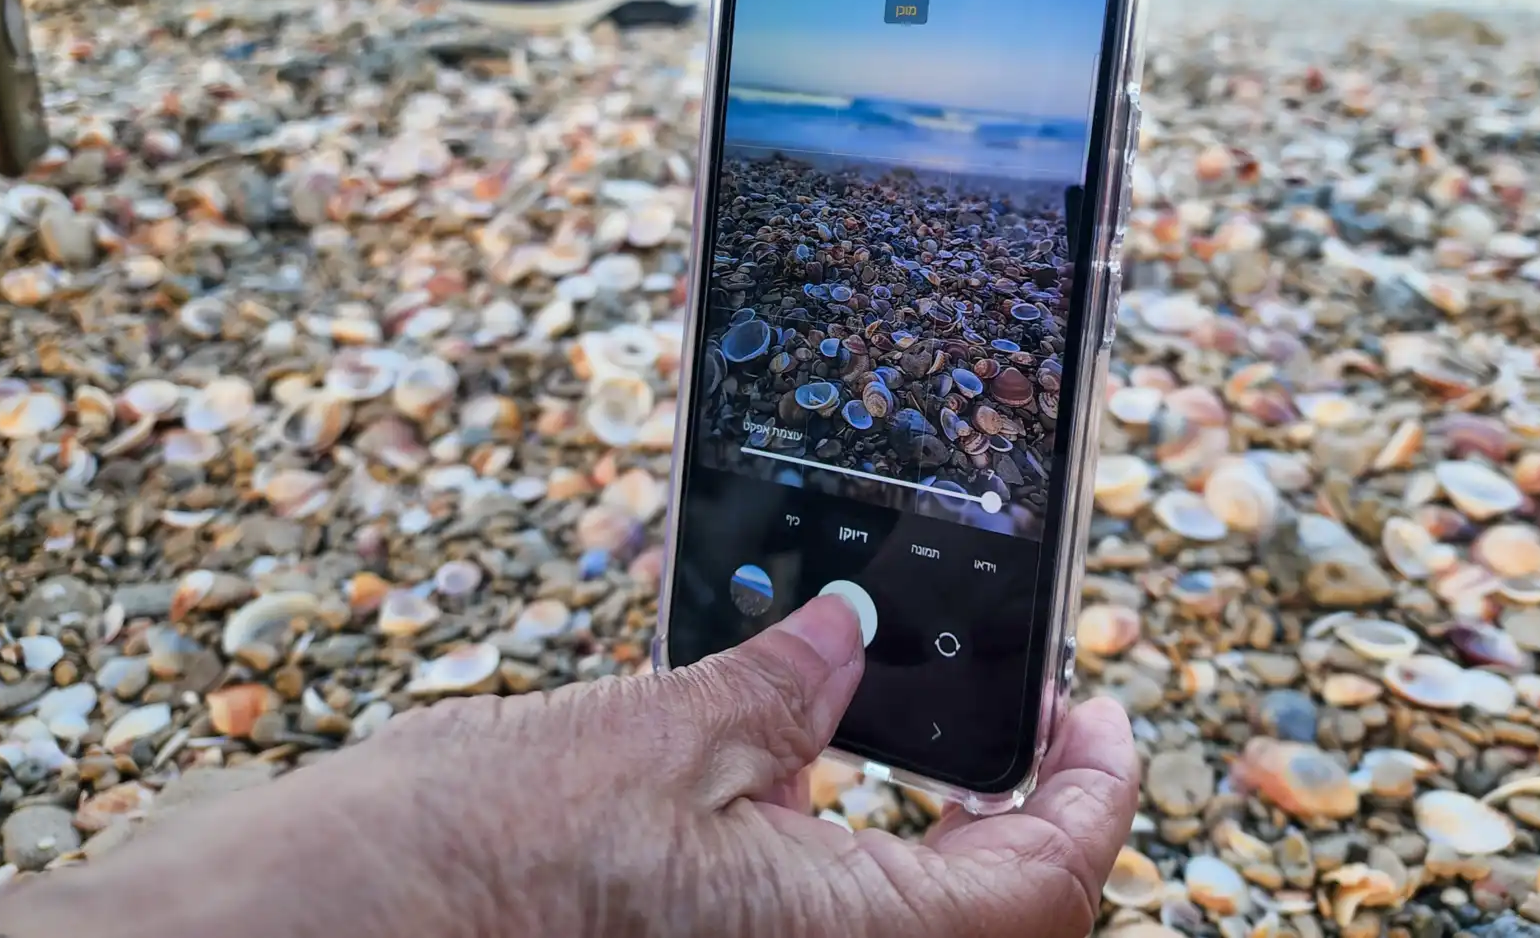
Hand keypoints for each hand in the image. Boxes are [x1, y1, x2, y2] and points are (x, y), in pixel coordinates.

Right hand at [0, 596, 1137, 937]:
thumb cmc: (441, 867)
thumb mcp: (639, 736)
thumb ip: (774, 685)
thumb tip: (851, 631)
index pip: (1051, 879)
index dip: (1099, 784)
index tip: (1096, 708)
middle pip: (1004, 918)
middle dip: (1030, 818)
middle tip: (1007, 718)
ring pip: (915, 923)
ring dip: (943, 838)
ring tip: (906, 730)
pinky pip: (821, 921)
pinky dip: (850, 859)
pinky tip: (794, 774)